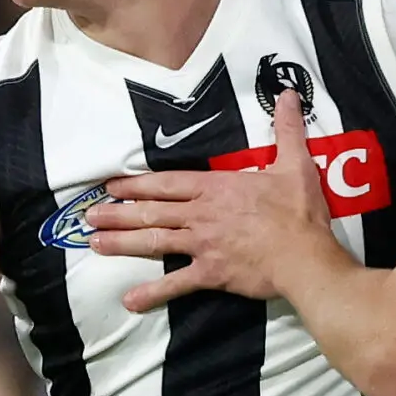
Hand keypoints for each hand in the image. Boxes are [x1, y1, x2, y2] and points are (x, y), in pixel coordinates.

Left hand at [85, 90, 332, 310]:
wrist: (305, 257)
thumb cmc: (299, 213)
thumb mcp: (295, 164)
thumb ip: (286, 130)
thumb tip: (289, 95)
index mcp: (215, 188)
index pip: (167, 183)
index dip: (137, 185)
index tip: (112, 186)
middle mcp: (201, 215)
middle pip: (151, 211)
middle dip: (117, 213)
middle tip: (90, 216)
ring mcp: (202, 245)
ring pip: (153, 241)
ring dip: (121, 243)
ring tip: (94, 244)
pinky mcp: (210, 274)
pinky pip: (176, 284)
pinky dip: (152, 293)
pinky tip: (129, 300)